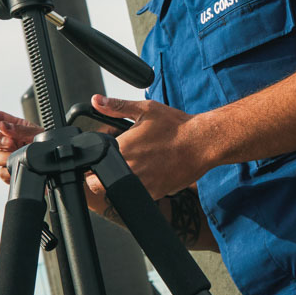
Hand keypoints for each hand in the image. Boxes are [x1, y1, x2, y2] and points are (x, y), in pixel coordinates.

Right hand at [0, 110, 44, 182]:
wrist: (54, 166)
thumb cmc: (48, 145)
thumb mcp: (37, 133)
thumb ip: (20, 129)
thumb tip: (2, 125)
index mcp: (14, 127)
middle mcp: (7, 140)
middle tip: (9, 143)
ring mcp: (6, 156)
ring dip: (4, 156)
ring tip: (17, 155)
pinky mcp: (8, 171)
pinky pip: (1, 172)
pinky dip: (9, 170)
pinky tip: (18, 167)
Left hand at [92, 94, 210, 198]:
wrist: (201, 143)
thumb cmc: (176, 126)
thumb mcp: (146, 109)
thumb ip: (117, 106)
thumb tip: (96, 100)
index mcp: (122, 147)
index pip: (94, 163)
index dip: (95, 161)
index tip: (103, 157)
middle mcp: (128, 168)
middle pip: (100, 182)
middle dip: (103, 174)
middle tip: (118, 163)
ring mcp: (141, 183)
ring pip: (118, 190)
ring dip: (121, 181)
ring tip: (137, 167)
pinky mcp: (154, 193)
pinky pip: (138, 194)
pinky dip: (139, 187)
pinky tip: (150, 174)